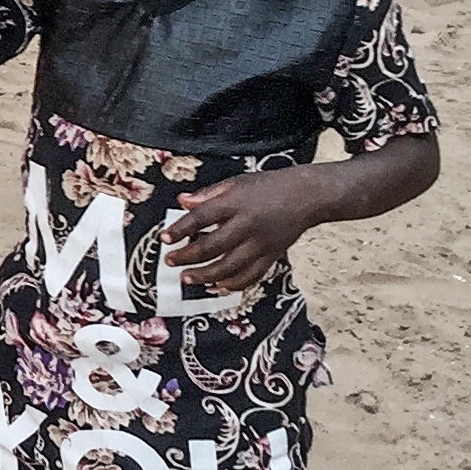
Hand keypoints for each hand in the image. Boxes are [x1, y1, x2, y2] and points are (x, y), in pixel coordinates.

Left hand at [162, 168, 320, 296]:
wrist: (306, 196)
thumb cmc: (269, 187)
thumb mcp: (235, 183)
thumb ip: (207, 194)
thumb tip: (182, 201)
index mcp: (235, 203)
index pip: (201, 217)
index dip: (180, 229)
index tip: (164, 239)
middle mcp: (247, 225)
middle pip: (212, 246)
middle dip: (187, 257)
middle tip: (171, 261)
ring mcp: (261, 244)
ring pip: (229, 267)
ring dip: (205, 276)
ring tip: (187, 278)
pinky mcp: (272, 256)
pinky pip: (250, 276)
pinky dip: (232, 284)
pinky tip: (217, 286)